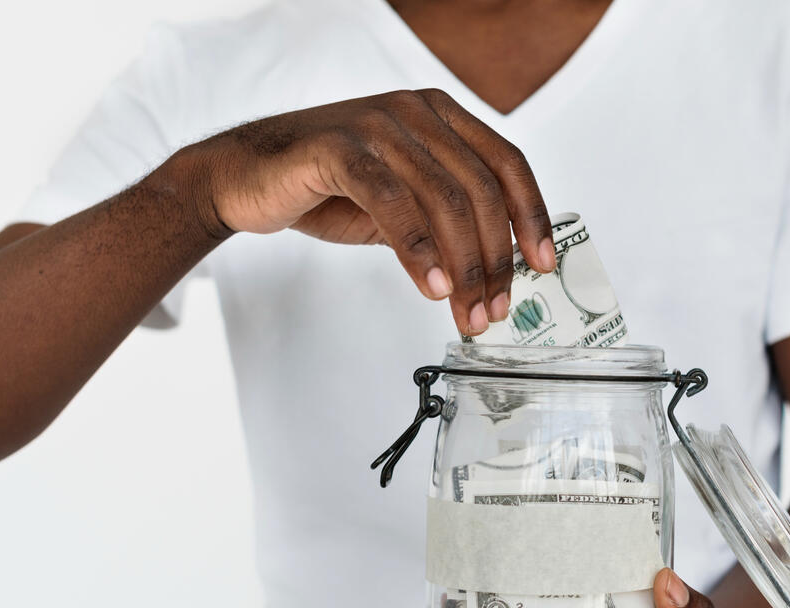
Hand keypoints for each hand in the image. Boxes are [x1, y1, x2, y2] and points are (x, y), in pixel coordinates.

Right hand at [180, 88, 555, 334]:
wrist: (246, 179)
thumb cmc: (327, 189)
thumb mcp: (404, 206)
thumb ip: (446, 224)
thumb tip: (496, 271)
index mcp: (440, 117)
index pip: (507, 164)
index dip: (532, 216)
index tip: (543, 265)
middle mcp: (415, 112)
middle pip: (480, 189)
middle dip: (495, 260)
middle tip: (494, 310)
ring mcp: (378, 124)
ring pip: (444, 199)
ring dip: (463, 266)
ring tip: (466, 312)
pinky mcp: (339, 147)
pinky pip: (393, 200)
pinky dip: (418, 250)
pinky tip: (431, 288)